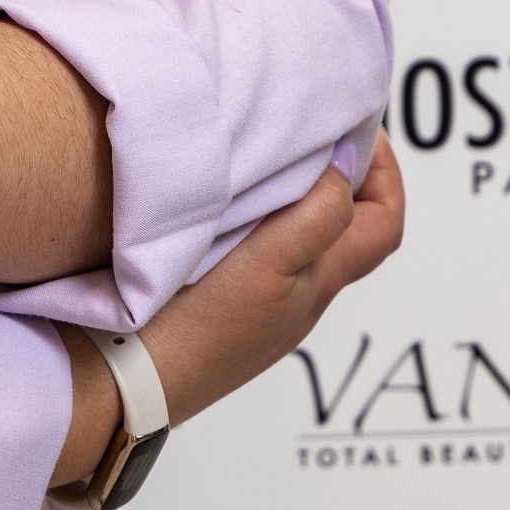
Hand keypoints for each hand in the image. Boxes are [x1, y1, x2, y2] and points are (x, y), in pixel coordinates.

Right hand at [50, 131, 405, 487]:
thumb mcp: (270, 267)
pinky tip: (217, 203)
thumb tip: (345, 165)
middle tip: (303, 130)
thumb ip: (316, 215)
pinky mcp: (217, 310)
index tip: (355, 127)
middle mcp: (297, 298)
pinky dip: (253, 218)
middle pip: (345, 229)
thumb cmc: (198, 331)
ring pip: (297, 240)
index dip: (386, 173)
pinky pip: (254, 255)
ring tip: (259, 155)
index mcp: (320, 283)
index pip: (384, 224)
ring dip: (292, 194)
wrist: (123, 383)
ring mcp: (257, 308)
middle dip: (337, 174)